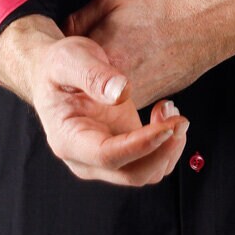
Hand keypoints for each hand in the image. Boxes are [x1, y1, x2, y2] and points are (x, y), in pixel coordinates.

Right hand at [0, 14, 189, 185]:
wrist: (54, 73)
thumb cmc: (58, 66)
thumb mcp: (70, 60)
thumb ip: (93, 75)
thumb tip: (121, 93)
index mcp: (68, 140)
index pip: (107, 156)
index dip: (141, 146)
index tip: (169, 127)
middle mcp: (85, 159)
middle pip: (132, 174)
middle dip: (162, 150)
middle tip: (180, 117)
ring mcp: (105, 159)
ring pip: (147, 174)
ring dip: (168, 147)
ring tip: (170, 108)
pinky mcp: (122, 151)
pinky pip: (151, 161)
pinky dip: (166, 143)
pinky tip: (164, 112)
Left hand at [62, 0, 234, 109]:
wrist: (205, 25)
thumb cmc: (160, 8)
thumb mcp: (111, 0)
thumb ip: (80, 20)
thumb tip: (63, 33)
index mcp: (100, 58)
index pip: (68, 61)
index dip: (69, 51)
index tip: (71, 45)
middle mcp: (114, 85)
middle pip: (85, 81)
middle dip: (85, 68)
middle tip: (95, 49)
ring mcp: (135, 96)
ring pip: (106, 93)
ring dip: (106, 79)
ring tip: (124, 52)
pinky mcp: (152, 100)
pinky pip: (128, 96)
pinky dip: (126, 84)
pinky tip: (139, 62)